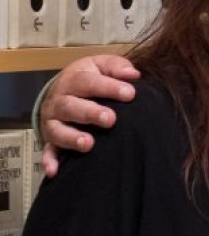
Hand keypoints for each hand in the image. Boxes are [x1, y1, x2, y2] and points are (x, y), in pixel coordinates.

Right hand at [39, 54, 140, 177]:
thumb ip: (117, 67)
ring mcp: (53, 121)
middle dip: (90, 113)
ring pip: (58, 130)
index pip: (89, 82)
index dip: (109, 87)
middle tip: (111, 119)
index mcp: (73, 79)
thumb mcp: (101, 65)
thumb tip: (133, 74)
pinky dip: (49, 161)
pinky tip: (54, 171)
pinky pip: (47, 151)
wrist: (64, 88)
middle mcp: (60, 100)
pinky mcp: (50, 138)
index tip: (130, 94)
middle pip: (71, 106)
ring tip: (89, 144)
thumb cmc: (90, 77)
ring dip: (72, 138)